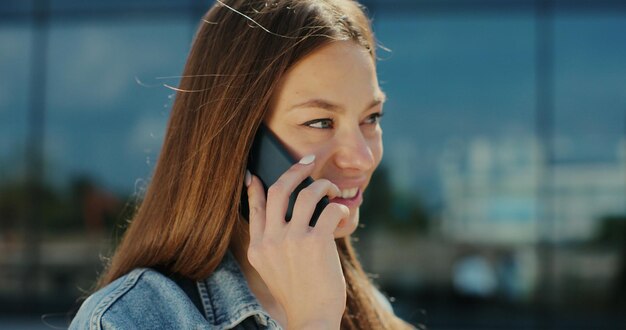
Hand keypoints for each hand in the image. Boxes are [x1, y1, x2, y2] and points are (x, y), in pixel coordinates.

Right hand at [245, 155, 348, 328]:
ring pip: (307, 194)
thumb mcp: (270, 268)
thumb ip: (269, 241)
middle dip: (295, 169)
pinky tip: (341, 213)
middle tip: (307, 162)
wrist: (311, 318)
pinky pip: (329, 210)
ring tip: (332, 190)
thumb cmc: (297, 293)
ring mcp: (292, 240)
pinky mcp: (316, 243)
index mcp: (258, 245)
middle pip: (279, 190)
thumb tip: (279, 215)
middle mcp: (271, 240)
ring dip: (323, 186)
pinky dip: (338, 207)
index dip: (256, 186)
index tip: (257, 173)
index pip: (255, 206)